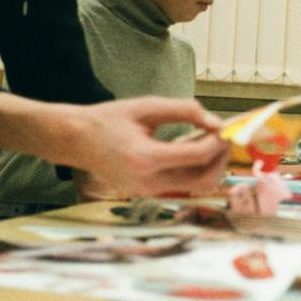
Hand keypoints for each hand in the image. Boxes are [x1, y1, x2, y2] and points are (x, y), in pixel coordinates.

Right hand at [0, 93, 229, 199]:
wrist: (76, 140)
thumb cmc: (109, 119)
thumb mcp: (147, 106)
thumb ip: (184, 110)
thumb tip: (215, 122)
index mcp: (145, 158)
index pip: (197, 156)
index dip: (217, 141)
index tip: (223, 125)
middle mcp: (147, 182)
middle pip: (203, 180)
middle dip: (221, 159)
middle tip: (225, 138)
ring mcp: (147, 192)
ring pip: (195, 187)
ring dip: (210, 166)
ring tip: (209, 140)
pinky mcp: (147, 193)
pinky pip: (181, 185)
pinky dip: (194, 168)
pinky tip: (191, 147)